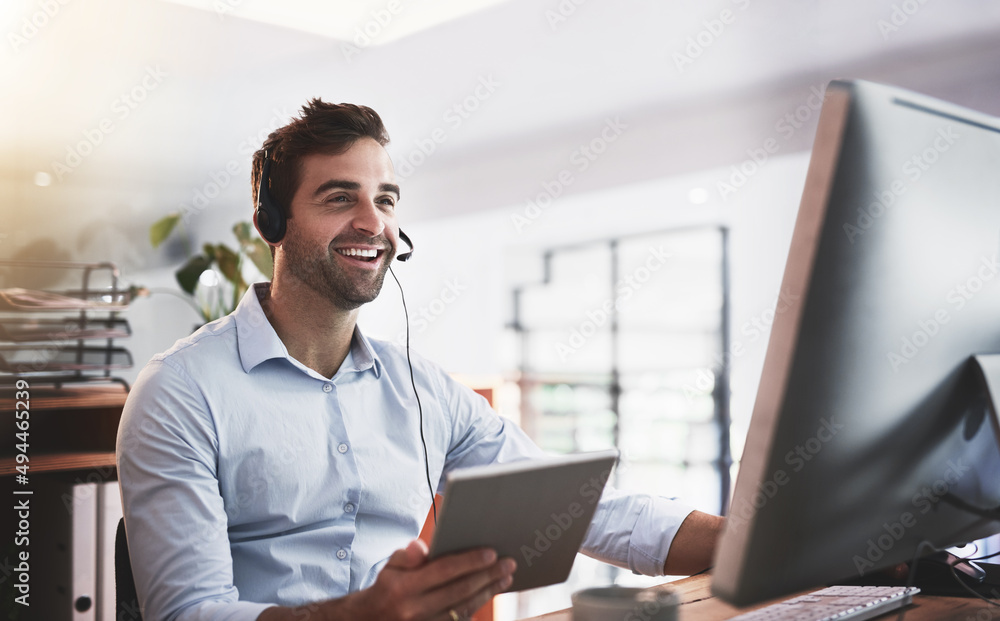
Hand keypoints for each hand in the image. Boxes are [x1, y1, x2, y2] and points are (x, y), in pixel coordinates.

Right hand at [342, 539, 515, 620]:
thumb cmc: (387, 587)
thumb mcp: (390, 567)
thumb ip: (406, 555)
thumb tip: (419, 547)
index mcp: (403, 588)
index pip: (443, 571)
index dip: (469, 561)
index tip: (491, 552)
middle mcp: (414, 610)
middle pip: (459, 591)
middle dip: (487, 576)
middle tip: (508, 563)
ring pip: (463, 609)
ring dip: (488, 593)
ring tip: (505, 577)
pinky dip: (476, 606)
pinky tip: (489, 593)